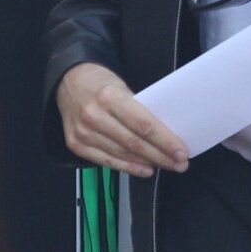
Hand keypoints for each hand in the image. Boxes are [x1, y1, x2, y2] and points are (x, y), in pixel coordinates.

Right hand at [56, 62, 187, 178]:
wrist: (68, 81)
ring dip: (147, 163)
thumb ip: (139, 109)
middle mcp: (94, 116)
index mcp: (110, 97)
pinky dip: (128, 167)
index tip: (182, 152)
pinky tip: (145, 170)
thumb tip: (165, 133)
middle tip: (181, 164)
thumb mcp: (122, 86)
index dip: (165, 141)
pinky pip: (106, 161)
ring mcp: (83, 133)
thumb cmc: (103, 83)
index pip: (143, 124)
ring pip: (122, 154)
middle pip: (134, 143)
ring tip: (167, 166)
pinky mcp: (76, 145)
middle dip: (161, 156)